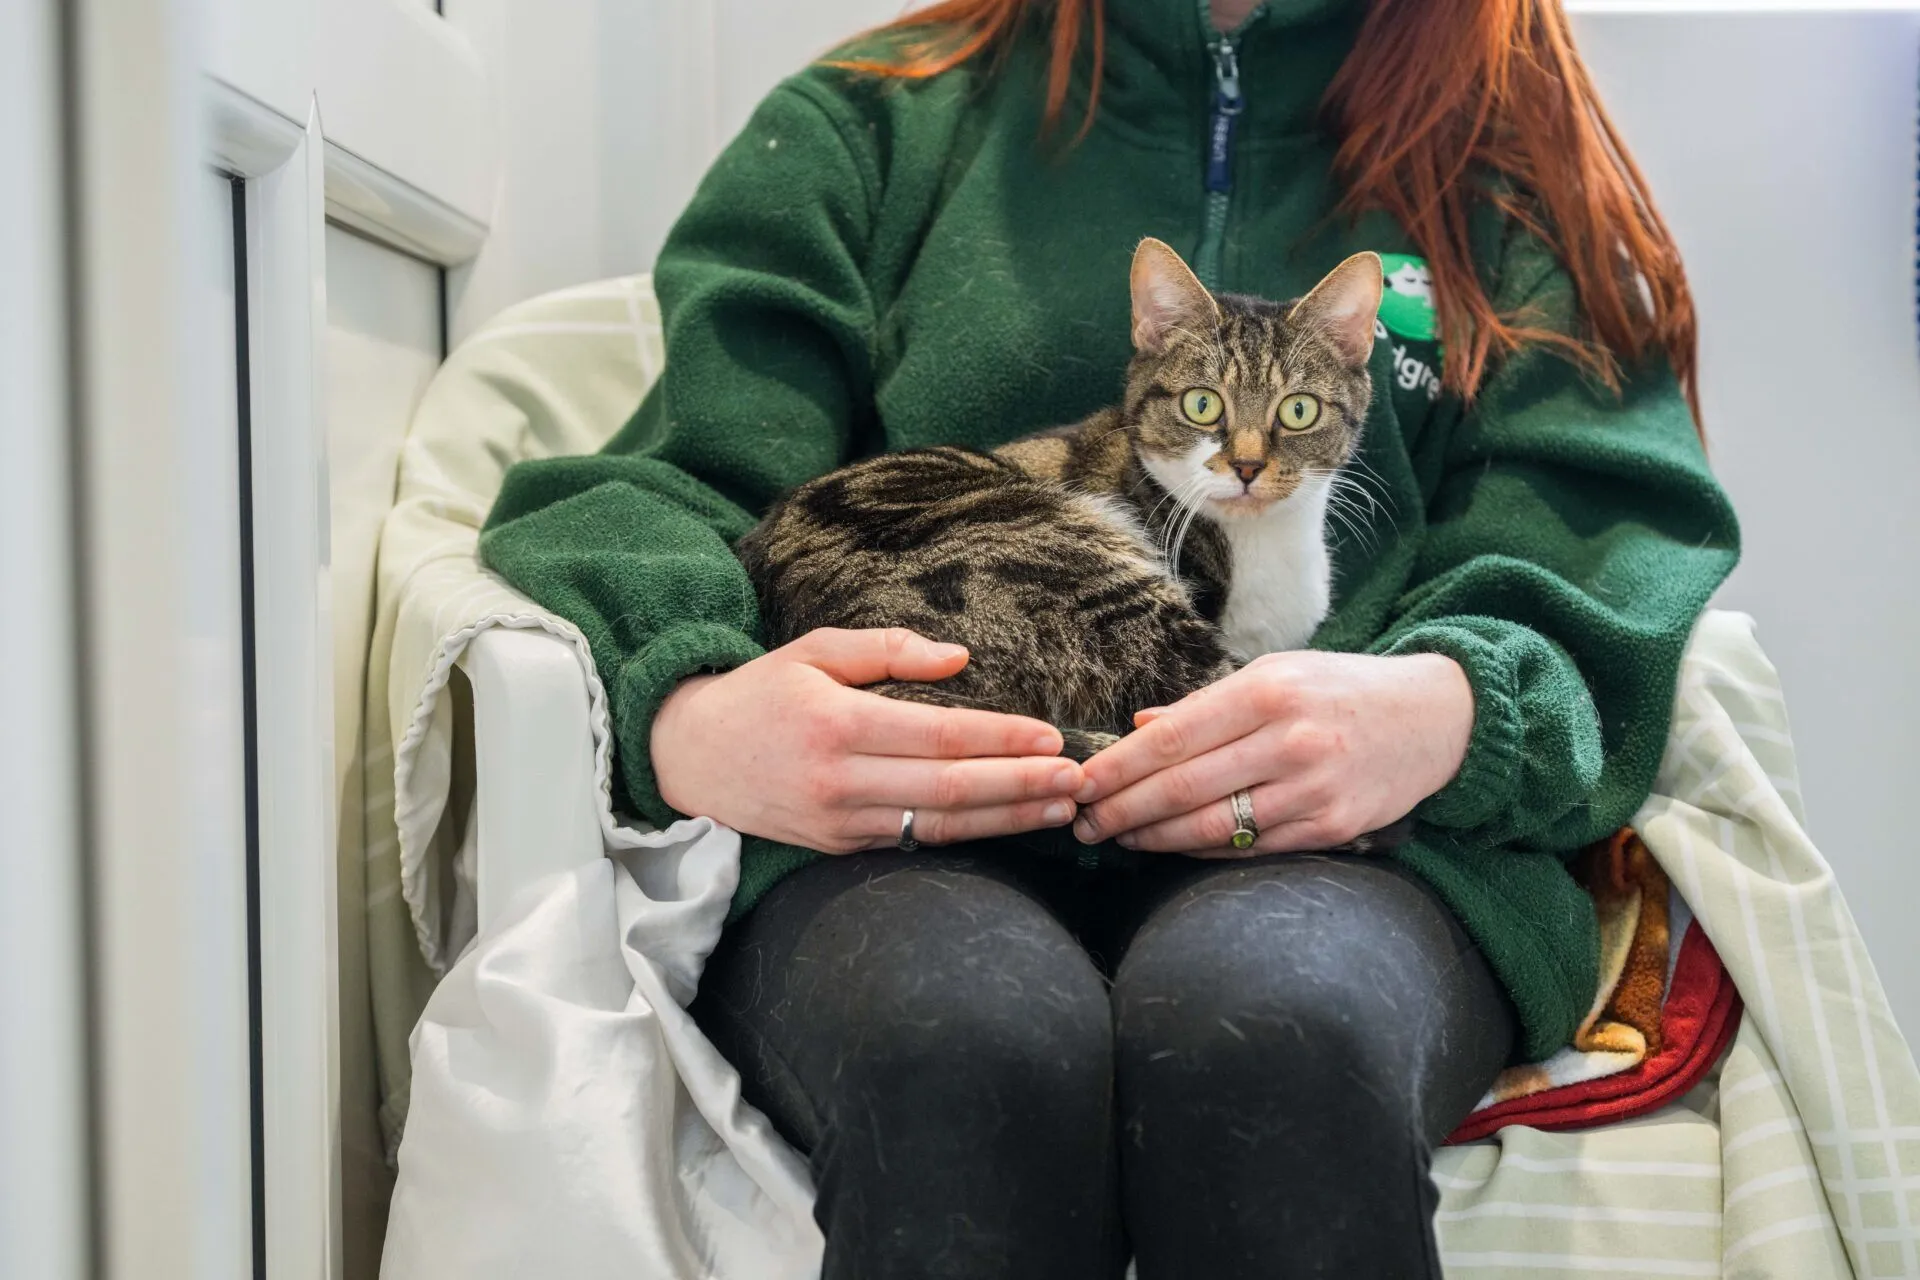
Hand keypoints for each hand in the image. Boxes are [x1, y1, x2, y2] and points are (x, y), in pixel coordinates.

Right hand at [651, 627, 1082, 852]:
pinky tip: (1009, 824)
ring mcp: (841, 821)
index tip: (1050, 736)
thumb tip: (960, 658)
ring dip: (1007, 819)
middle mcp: (841, 780)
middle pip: (950, 788)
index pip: (939, 735)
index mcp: (837, 723)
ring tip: (1061, 808)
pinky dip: (968, 834)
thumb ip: (889, 650)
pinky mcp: (839, 846)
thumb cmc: (760, 693)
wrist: (688, 757)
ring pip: (940, 825)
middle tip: (1077, 780)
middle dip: (1020, 785)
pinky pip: (915, 841)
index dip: (1000, 738)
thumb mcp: (814, 650)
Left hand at [1070, 651, 1472, 854]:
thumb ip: (1206, 705)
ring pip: (1212, 826)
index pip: (1172, 738)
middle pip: (1182, 788)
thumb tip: (1139, 727)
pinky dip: (1203, 849)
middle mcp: (1289, 740)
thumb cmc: (1341, 690)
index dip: (1117, 767)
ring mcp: (1312, 789)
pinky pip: (1251, 847)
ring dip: (1154, 838)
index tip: (1080, 783)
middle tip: (1084, 822)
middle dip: (1122, 810)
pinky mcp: (1332, 827)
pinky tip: (1172, 846)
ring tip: (1119, 838)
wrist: (1435, 717)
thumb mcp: (1277, 673)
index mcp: (1267, 691)